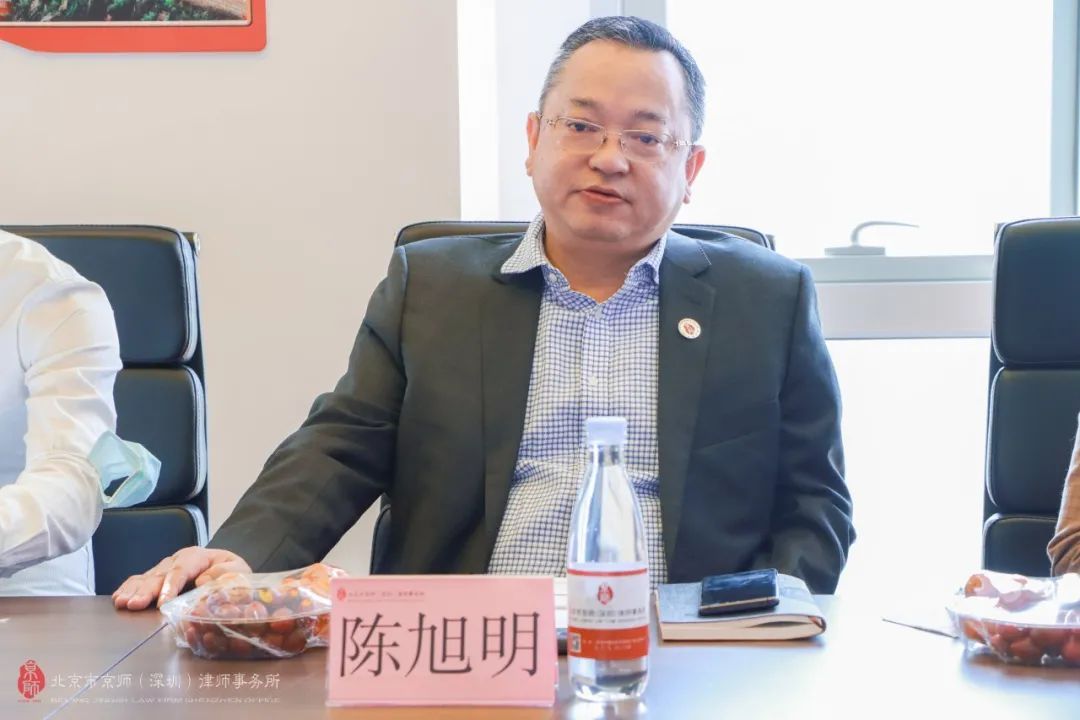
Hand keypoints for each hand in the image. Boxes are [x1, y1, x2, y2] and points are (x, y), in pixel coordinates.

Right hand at [112, 547, 251, 610]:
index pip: (181, 570)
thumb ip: (226, 573)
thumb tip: (203, 580)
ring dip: (133, 591)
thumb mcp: (238, 570)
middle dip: (146, 590)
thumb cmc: (230, 573)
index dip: (171, 586)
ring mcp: (163, 569)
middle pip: (158, 575)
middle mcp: (176, 561)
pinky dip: (127, 589)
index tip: (163, 603)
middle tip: (134, 604)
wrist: (225, 570)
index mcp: (196, 557)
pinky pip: (138, 581)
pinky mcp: (155, 578)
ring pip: (145, 578)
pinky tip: (118, 598)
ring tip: (122, 603)